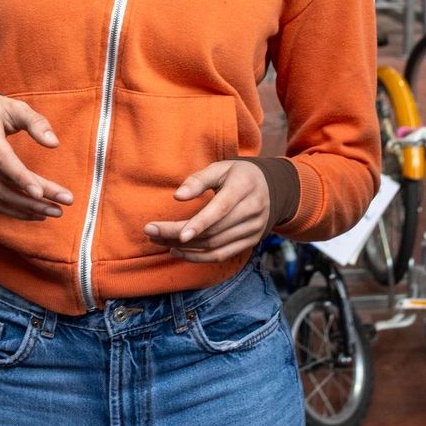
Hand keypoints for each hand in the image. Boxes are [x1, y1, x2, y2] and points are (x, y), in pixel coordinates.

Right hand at [0, 95, 72, 220]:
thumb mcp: (13, 107)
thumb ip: (35, 122)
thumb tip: (54, 143)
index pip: (2, 160)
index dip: (21, 178)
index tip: (41, 193)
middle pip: (5, 183)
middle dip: (35, 198)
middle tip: (64, 204)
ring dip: (28, 208)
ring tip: (55, 212)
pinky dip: (14, 211)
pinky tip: (35, 213)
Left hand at [143, 160, 269, 261]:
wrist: (274, 189)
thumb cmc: (239, 175)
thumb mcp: (221, 168)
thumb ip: (198, 179)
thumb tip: (177, 196)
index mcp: (244, 188)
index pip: (221, 209)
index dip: (200, 224)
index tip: (178, 234)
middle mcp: (252, 212)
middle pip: (213, 231)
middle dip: (179, 235)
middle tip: (151, 232)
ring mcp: (253, 230)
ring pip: (215, 246)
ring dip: (185, 248)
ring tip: (159, 240)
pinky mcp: (250, 242)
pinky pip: (221, 255)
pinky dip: (198, 257)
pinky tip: (178, 251)